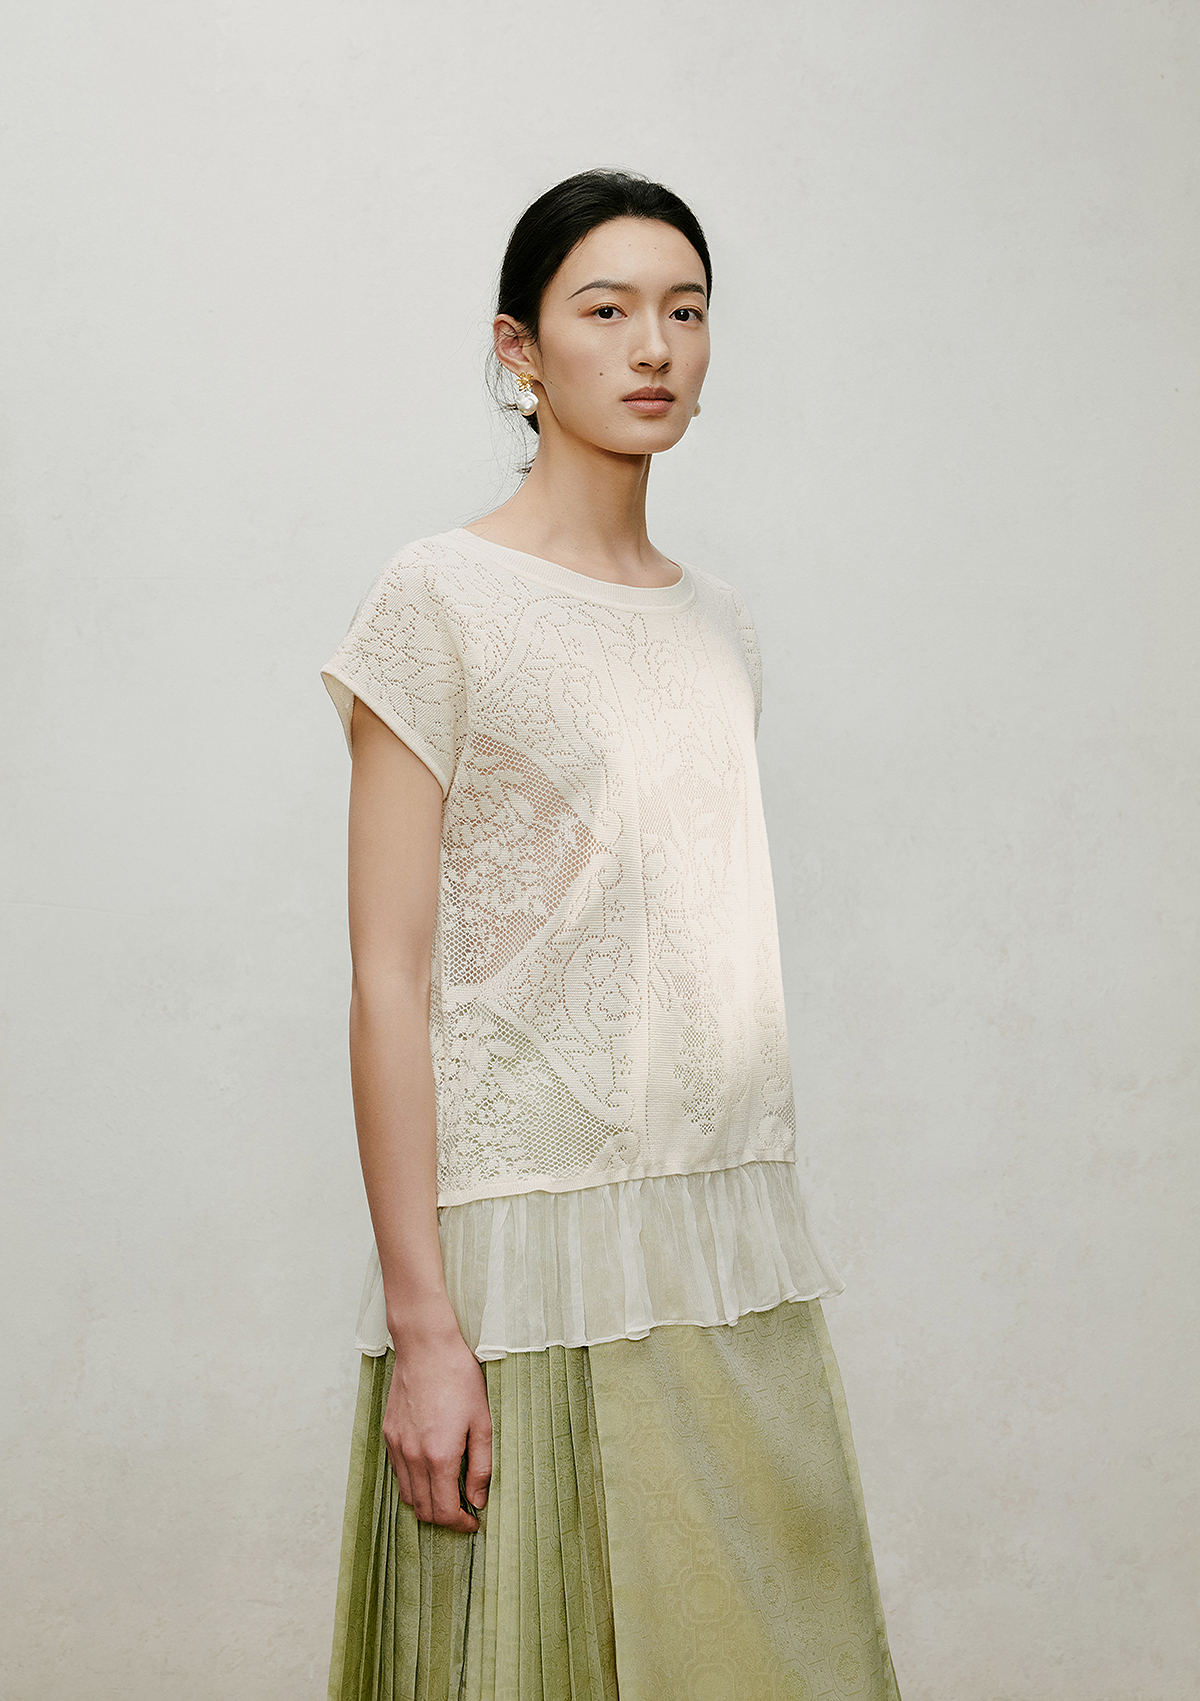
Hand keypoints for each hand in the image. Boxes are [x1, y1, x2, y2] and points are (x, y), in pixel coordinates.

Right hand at [383, 1329, 492, 1531]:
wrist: (427, 1346)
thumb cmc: (459, 1379)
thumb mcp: (482, 1422)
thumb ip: (481, 1466)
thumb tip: (478, 1499)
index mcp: (438, 1456)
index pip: (443, 1512)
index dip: (460, 1524)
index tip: (473, 1520)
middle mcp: (412, 1456)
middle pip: (423, 1510)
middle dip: (444, 1517)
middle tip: (463, 1508)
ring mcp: (397, 1446)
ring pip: (407, 1495)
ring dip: (427, 1501)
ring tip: (448, 1490)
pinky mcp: (388, 1434)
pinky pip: (398, 1473)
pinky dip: (414, 1481)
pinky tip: (431, 1468)